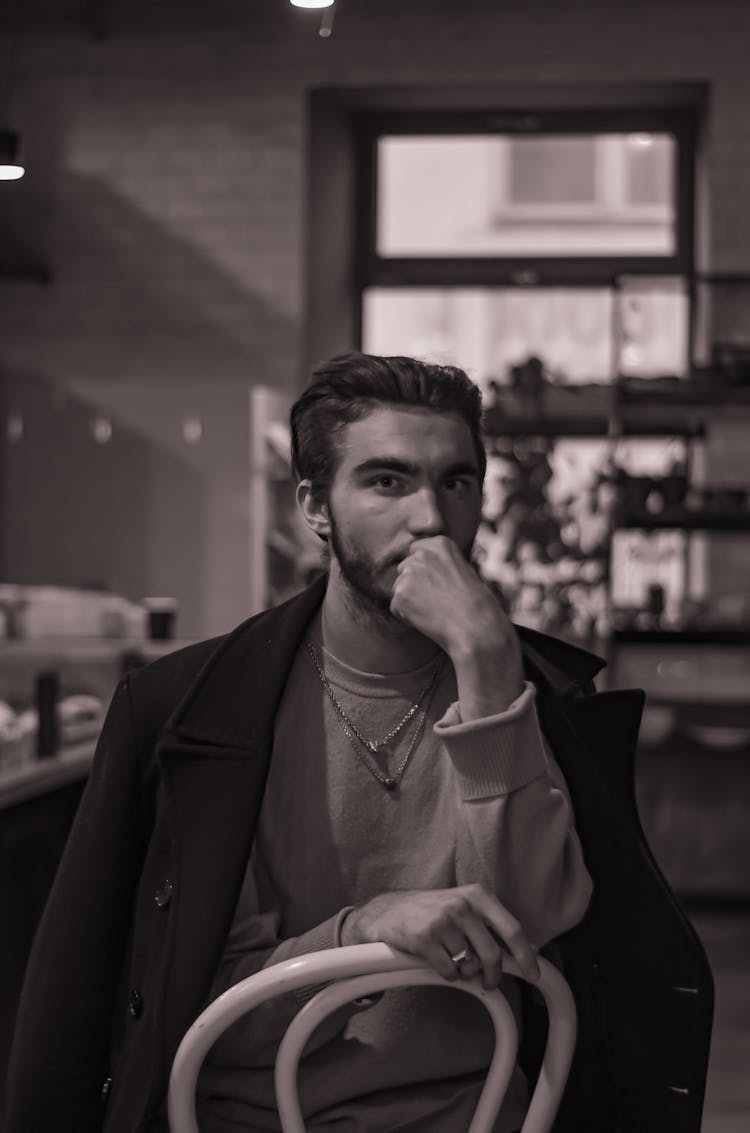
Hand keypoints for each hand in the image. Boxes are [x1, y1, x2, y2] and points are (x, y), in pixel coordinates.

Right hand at [340, 884, 539, 989]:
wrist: (388, 912)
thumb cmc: (433, 912)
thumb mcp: (466, 908)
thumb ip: (495, 926)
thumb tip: (531, 950)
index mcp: (478, 895)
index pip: (512, 929)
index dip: (526, 956)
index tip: (534, 974)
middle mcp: (462, 905)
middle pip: (492, 954)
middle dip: (494, 975)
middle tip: (490, 982)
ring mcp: (442, 920)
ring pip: (469, 965)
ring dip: (464, 972)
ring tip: (452, 959)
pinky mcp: (424, 938)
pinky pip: (449, 971)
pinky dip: (447, 974)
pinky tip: (438, 961)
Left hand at [390, 536, 513, 660]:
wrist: (476, 627)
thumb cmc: (476, 603)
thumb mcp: (464, 570)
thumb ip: (440, 564)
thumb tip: (422, 570)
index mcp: (440, 544)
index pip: (416, 551)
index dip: (426, 571)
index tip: (440, 583)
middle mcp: (422, 554)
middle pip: (404, 568)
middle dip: (414, 584)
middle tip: (437, 600)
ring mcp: (409, 574)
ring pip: (399, 588)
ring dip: (410, 600)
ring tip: (435, 610)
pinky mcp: (400, 595)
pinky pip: (396, 607)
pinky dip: (406, 616)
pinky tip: (427, 619)